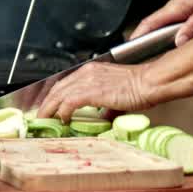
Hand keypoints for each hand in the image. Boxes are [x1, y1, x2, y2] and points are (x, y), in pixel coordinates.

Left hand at [35, 62, 157, 122]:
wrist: (151, 82)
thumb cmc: (140, 86)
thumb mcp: (116, 93)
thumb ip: (105, 104)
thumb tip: (102, 116)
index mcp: (90, 71)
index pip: (64, 83)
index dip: (54, 96)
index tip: (49, 106)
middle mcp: (86, 73)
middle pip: (57, 88)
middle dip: (46, 103)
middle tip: (41, 115)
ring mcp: (87, 81)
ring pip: (59, 94)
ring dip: (50, 108)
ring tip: (45, 120)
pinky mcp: (92, 91)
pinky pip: (69, 102)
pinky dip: (63, 111)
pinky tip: (63, 119)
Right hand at [130, 0, 192, 45]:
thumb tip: (179, 42)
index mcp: (176, 7)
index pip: (149, 23)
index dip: (137, 35)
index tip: (128, 47)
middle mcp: (175, 6)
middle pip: (153, 24)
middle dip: (144, 38)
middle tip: (140, 54)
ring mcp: (181, 5)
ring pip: (165, 23)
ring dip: (158, 36)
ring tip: (157, 51)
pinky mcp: (189, 6)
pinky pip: (176, 21)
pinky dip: (173, 31)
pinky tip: (181, 39)